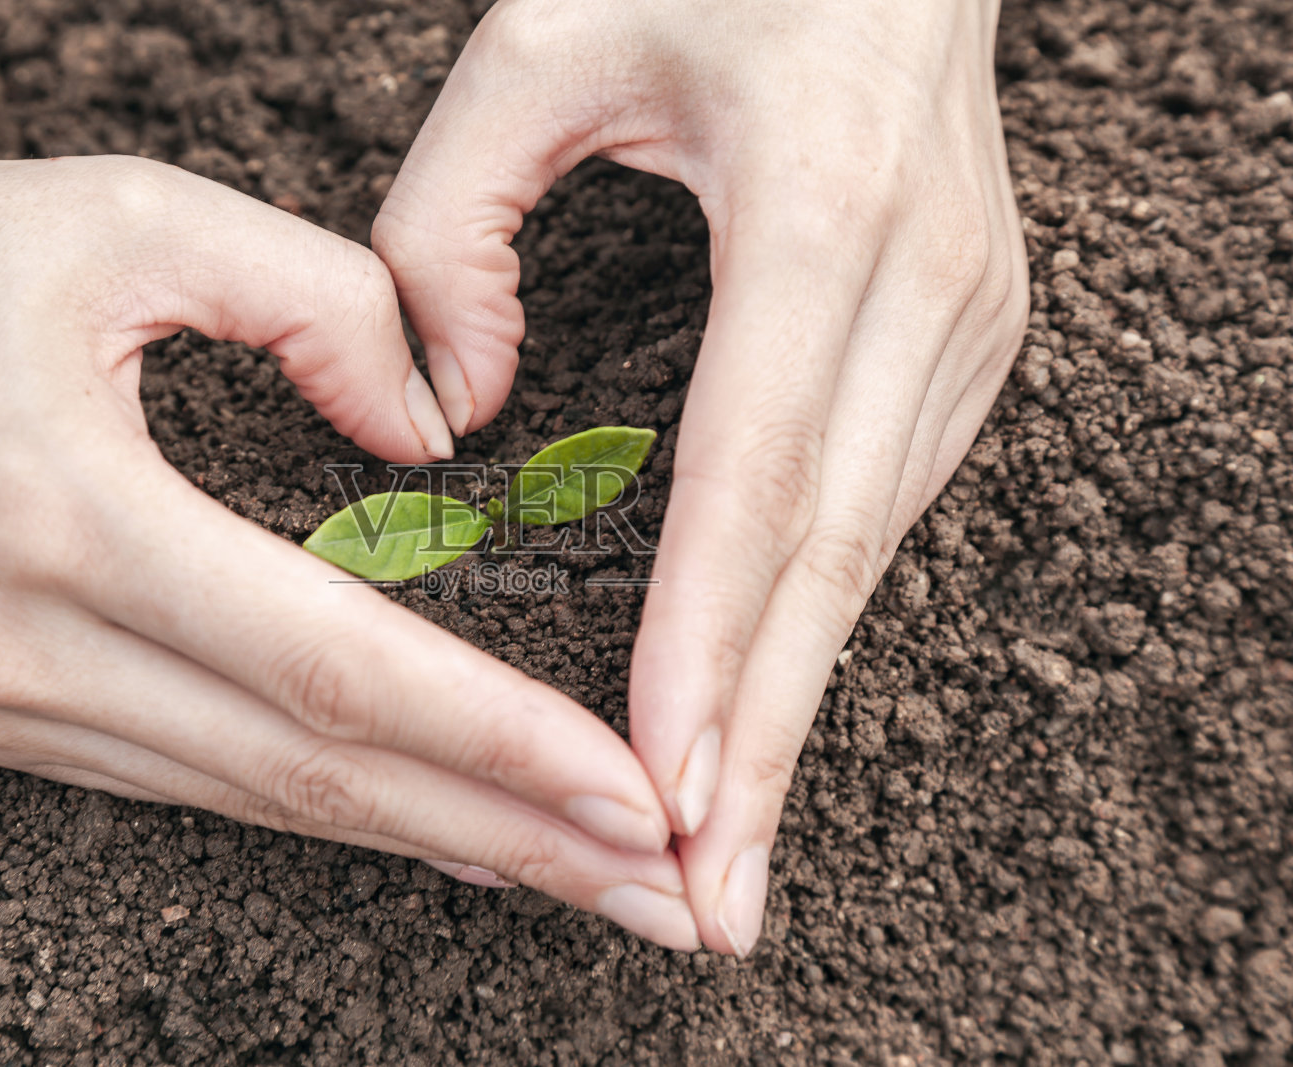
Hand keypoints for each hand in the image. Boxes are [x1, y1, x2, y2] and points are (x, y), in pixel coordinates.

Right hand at [0, 146, 698, 948]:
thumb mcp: (120, 217)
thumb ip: (315, 298)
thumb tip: (436, 435)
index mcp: (70, 514)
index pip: (332, 667)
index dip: (496, 742)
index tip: (634, 795)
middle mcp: (34, 649)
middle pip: (318, 779)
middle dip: (509, 845)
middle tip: (665, 898)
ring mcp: (6, 706)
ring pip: (264, 805)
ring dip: (436, 847)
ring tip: (583, 883)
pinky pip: (199, 785)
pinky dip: (332, 814)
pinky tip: (429, 832)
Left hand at [372, 0, 1028, 953]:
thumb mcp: (543, 39)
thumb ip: (448, 219)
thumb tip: (454, 409)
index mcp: (824, 205)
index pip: (755, 468)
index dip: (705, 639)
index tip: (658, 784)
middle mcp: (926, 281)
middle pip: (833, 552)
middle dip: (768, 740)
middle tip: (710, 902)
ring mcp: (966, 318)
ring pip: (870, 552)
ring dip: (800, 707)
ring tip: (732, 852)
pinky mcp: (966, 339)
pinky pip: (881, 508)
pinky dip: (817, 625)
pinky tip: (769, 709)